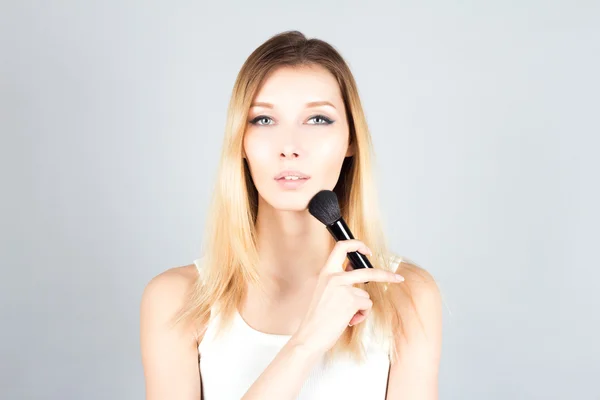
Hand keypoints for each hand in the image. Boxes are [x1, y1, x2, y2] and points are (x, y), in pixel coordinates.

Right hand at [290, 239, 404, 355]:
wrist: (310, 334)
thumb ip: (339, 280)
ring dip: (361, 307)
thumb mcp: (325, 291)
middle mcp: (334, 277)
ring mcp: (343, 288)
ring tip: (346, 316)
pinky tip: (348, 320)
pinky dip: (361, 315)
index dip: (357, 245)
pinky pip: (366, 306)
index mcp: (326, 272)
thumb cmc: (317, 316)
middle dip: (386, 275)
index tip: (367, 250)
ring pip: (365, 295)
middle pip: (368, 270)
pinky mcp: (351, 300)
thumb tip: (356, 272)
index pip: (341, 247)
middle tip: (397, 278)